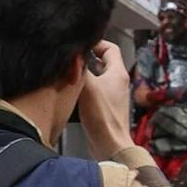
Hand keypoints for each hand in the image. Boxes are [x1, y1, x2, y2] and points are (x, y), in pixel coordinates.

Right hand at [77, 42, 132, 160]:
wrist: (109, 144)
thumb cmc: (103, 116)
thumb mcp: (88, 85)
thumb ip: (80, 67)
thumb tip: (72, 54)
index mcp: (118, 73)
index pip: (110, 48)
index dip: (96, 43)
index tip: (81, 44)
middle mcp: (117, 82)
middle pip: (102, 62)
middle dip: (86, 58)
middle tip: (71, 58)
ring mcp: (112, 95)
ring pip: (96, 77)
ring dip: (83, 74)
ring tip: (68, 73)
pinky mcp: (105, 107)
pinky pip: (93, 91)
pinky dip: (83, 88)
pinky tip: (71, 91)